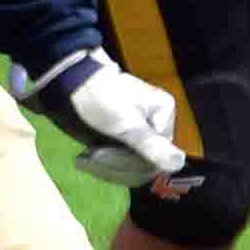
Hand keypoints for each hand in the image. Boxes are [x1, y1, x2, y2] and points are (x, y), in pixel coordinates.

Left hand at [12, 48, 188, 189]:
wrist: (70, 84)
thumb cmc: (101, 100)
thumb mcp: (127, 126)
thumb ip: (152, 147)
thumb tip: (179, 164)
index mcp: (164, 113)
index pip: (159, 153)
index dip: (135, 162)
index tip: (107, 158)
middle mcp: (156, 121)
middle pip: (147, 158)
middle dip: (119, 164)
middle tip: (93, 158)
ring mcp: (140, 127)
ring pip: (133, 161)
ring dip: (110, 165)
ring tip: (87, 158)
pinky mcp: (123, 133)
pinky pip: (122, 157)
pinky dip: (106, 161)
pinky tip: (90, 157)